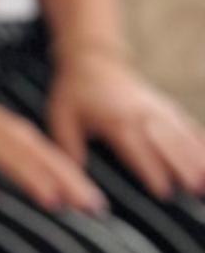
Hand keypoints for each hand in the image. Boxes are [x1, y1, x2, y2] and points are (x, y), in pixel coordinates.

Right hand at [0, 61, 101, 211]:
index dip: (75, 179)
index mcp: (9, 128)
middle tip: (93, 208)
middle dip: (68, 182)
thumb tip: (36, 178)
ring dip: (32, 178)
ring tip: (54, 203)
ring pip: (9, 155)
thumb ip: (8, 149)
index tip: (97, 206)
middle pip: (39, 157)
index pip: (50, 156)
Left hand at [51, 50, 204, 197]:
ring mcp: (158, 109)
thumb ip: (69, 146)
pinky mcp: (166, 106)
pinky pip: (188, 125)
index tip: (163, 192)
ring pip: (182, 136)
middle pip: (167, 144)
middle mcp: (142, 114)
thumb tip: (73, 176)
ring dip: (196, 158)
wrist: (93, 61)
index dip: (150, 171)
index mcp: (116, 120)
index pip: (137, 150)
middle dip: (182, 168)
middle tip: (195, 191)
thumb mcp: (61, 117)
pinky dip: (200, 142)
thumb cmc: (75, 92)